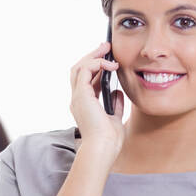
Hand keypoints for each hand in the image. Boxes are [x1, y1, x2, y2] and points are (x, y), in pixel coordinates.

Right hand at [69, 40, 125, 155]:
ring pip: (79, 67)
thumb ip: (115, 104)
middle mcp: (77, 100)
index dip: (96, 67)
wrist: (103, 148)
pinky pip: (85, 70)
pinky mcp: (81, 95)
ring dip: (93, 56)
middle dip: (92, 56)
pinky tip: (110, 65)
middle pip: (79, 70)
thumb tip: (118, 92)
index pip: (86, 80)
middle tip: (106, 47)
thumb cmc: (109, 140)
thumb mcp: (115, 118)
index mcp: (84, 105)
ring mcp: (77, 97)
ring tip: (107, 49)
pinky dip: (97, 63)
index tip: (108, 59)